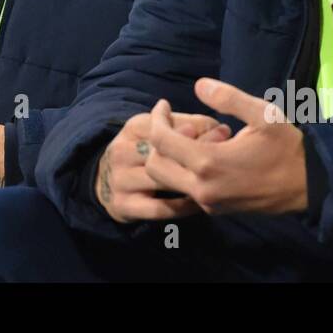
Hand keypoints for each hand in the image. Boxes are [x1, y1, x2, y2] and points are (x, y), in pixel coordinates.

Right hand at [94, 110, 228, 222]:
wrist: (107, 181)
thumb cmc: (145, 151)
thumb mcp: (159, 131)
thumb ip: (189, 126)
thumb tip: (223, 130)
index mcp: (134, 127)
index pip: (169, 124)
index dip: (200, 127)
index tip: (224, 132)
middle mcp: (122, 151)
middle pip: (165, 151)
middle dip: (199, 153)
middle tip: (225, 156)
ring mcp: (120, 179)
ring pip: (162, 179)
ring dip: (192, 182)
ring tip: (215, 180)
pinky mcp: (123, 205)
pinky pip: (161, 208)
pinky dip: (183, 206)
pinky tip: (199, 202)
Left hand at [143, 78, 307, 216]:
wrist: (310, 185)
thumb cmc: (286, 146)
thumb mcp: (263, 114)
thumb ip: (228, 98)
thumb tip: (198, 85)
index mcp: (209, 163)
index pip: (160, 141)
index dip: (157, 118)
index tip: (163, 105)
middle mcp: (202, 188)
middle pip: (155, 165)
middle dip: (159, 142)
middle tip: (183, 125)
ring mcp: (208, 202)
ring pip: (167, 181)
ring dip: (172, 158)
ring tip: (198, 139)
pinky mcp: (215, 210)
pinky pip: (185, 190)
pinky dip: (184, 172)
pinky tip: (207, 155)